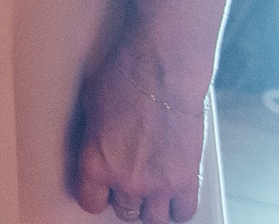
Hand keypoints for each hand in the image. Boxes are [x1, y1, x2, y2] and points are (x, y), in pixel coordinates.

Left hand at [73, 36, 210, 222]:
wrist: (163, 71)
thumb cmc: (124, 78)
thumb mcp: (91, 109)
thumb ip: (94, 141)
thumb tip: (98, 150)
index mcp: (96, 164)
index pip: (91, 202)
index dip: (95, 194)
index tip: (100, 187)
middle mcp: (126, 181)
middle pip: (124, 211)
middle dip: (124, 196)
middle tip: (129, 179)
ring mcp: (159, 184)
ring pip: (153, 218)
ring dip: (151, 205)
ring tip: (151, 187)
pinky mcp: (187, 179)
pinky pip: (184, 213)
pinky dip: (178, 207)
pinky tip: (173, 194)